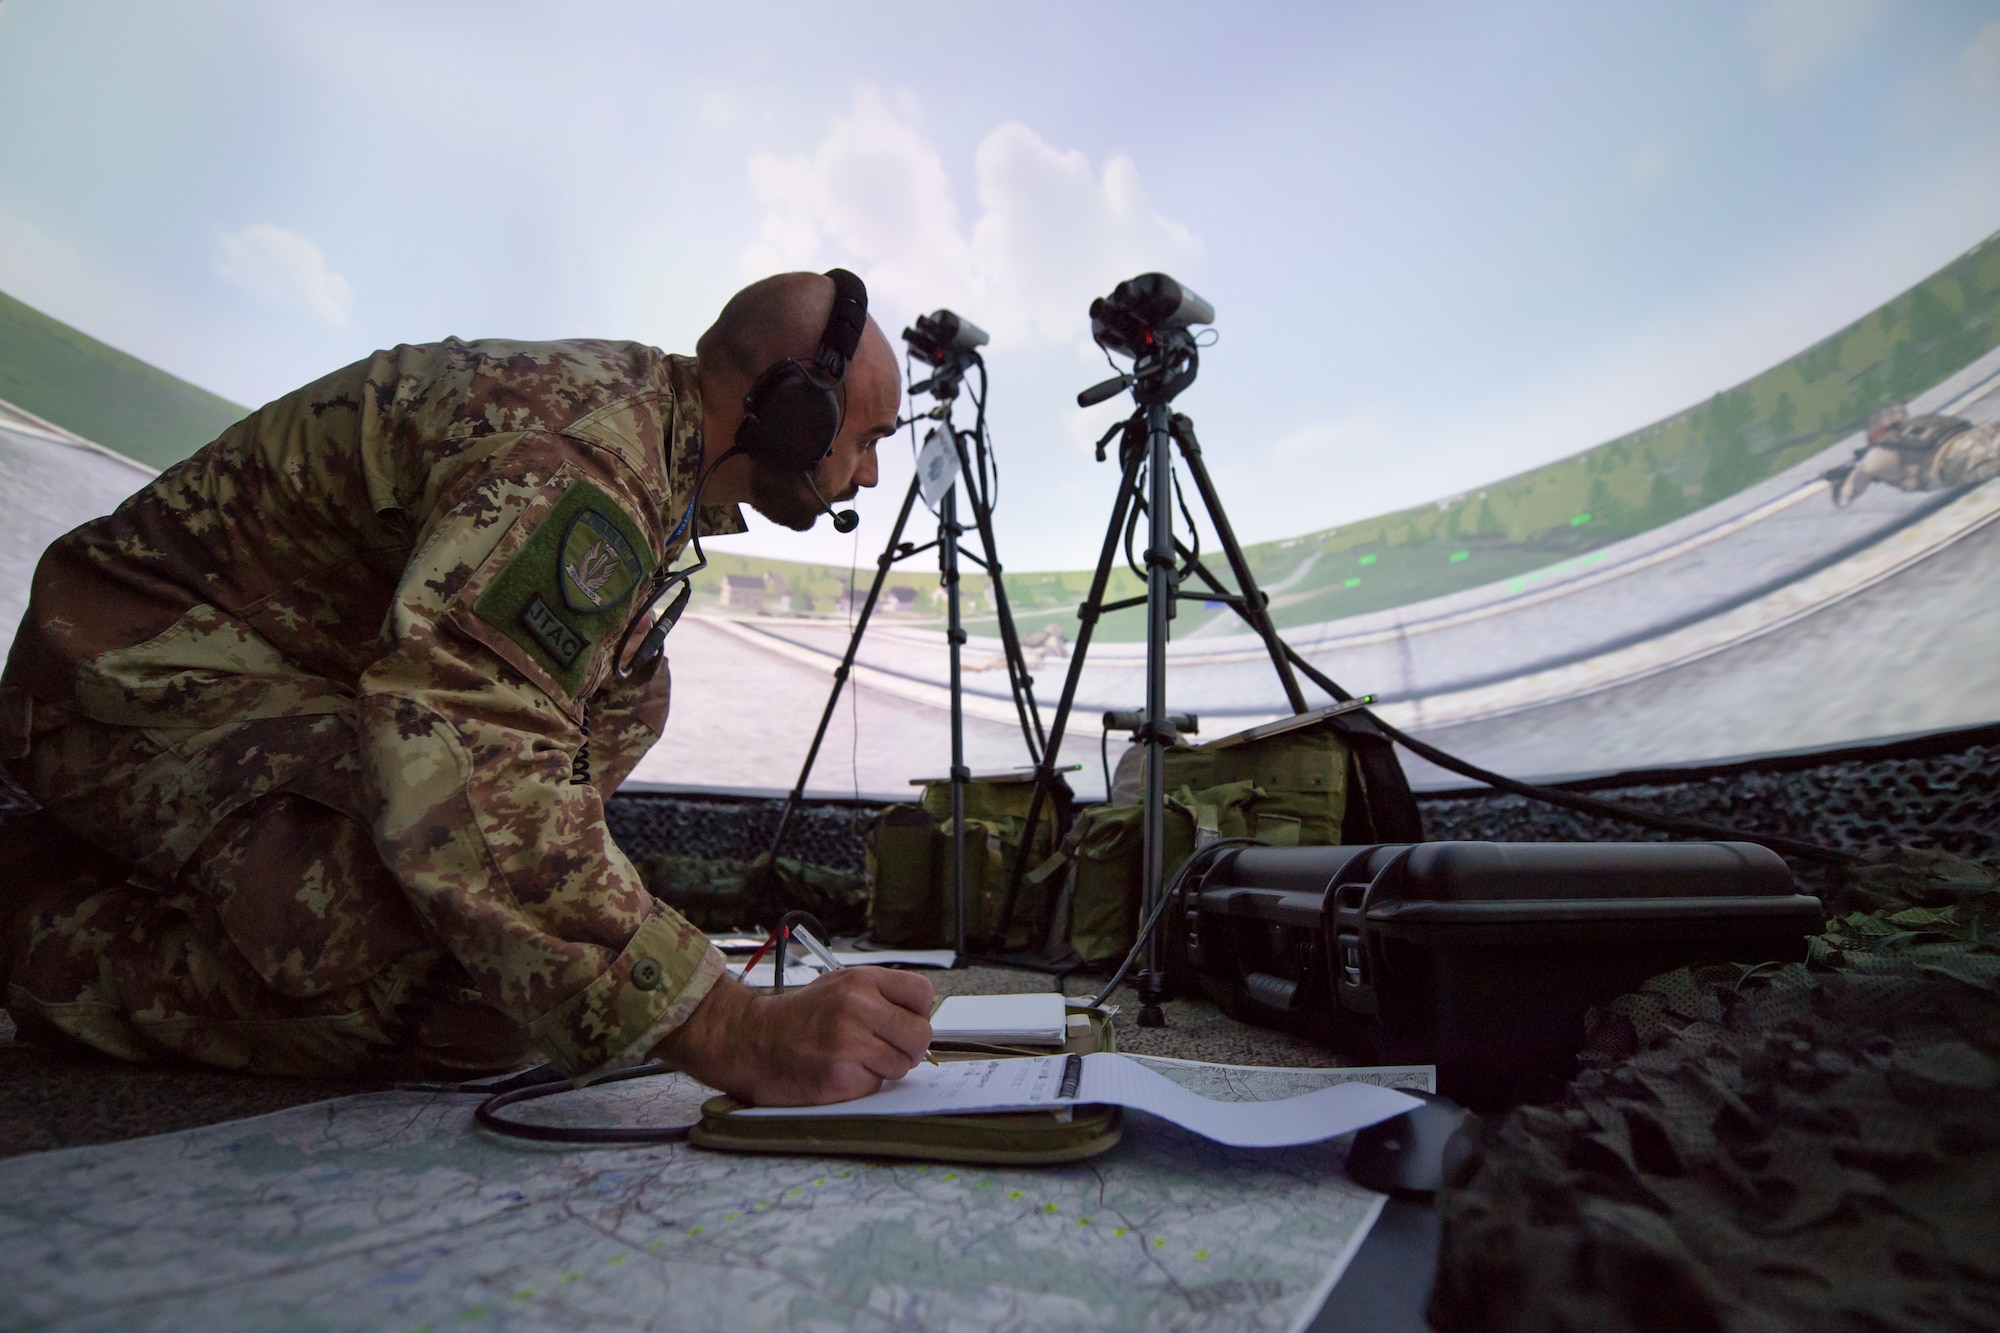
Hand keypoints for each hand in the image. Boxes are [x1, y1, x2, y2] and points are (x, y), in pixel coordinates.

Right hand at [655, 967, 934, 1106]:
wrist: (748, 1039)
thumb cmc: (796, 1017)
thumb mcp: (838, 986)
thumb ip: (879, 996)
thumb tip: (919, 1017)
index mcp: (861, 981)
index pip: (922, 993)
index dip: (917, 1013)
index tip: (903, 1022)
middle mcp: (858, 1007)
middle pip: (920, 1035)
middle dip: (908, 1048)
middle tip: (884, 1049)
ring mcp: (849, 1043)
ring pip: (901, 1065)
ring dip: (883, 1068)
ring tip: (852, 1059)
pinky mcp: (839, 1077)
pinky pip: (875, 1085)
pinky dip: (861, 1085)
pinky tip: (837, 1072)